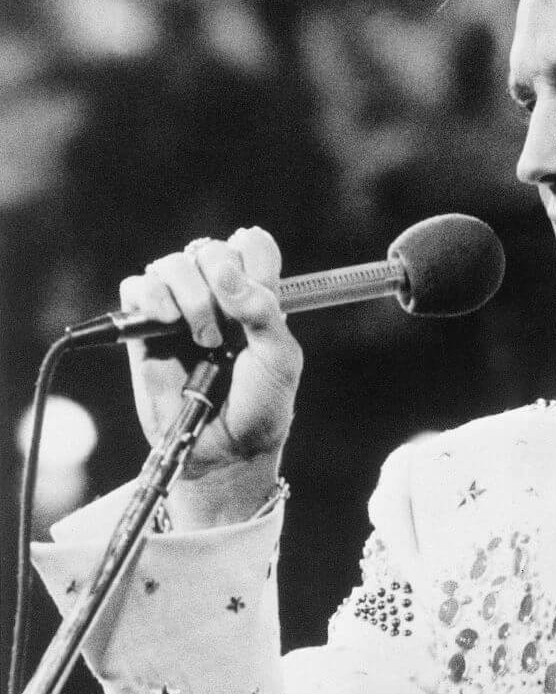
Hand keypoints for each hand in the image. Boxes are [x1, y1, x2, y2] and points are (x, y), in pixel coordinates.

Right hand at [118, 228, 302, 527]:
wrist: (226, 448)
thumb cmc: (260, 405)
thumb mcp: (280, 359)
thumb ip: (263, 311)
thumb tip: (224, 273)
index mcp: (257, 296)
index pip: (253, 245)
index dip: (254, 259)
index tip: (258, 293)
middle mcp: (217, 296)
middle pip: (211, 249)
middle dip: (220, 282)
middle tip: (228, 328)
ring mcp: (179, 309)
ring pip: (172, 264)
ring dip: (191, 296)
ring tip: (204, 339)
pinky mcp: (144, 328)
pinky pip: (137, 287)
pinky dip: (152, 297)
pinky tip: (168, 323)